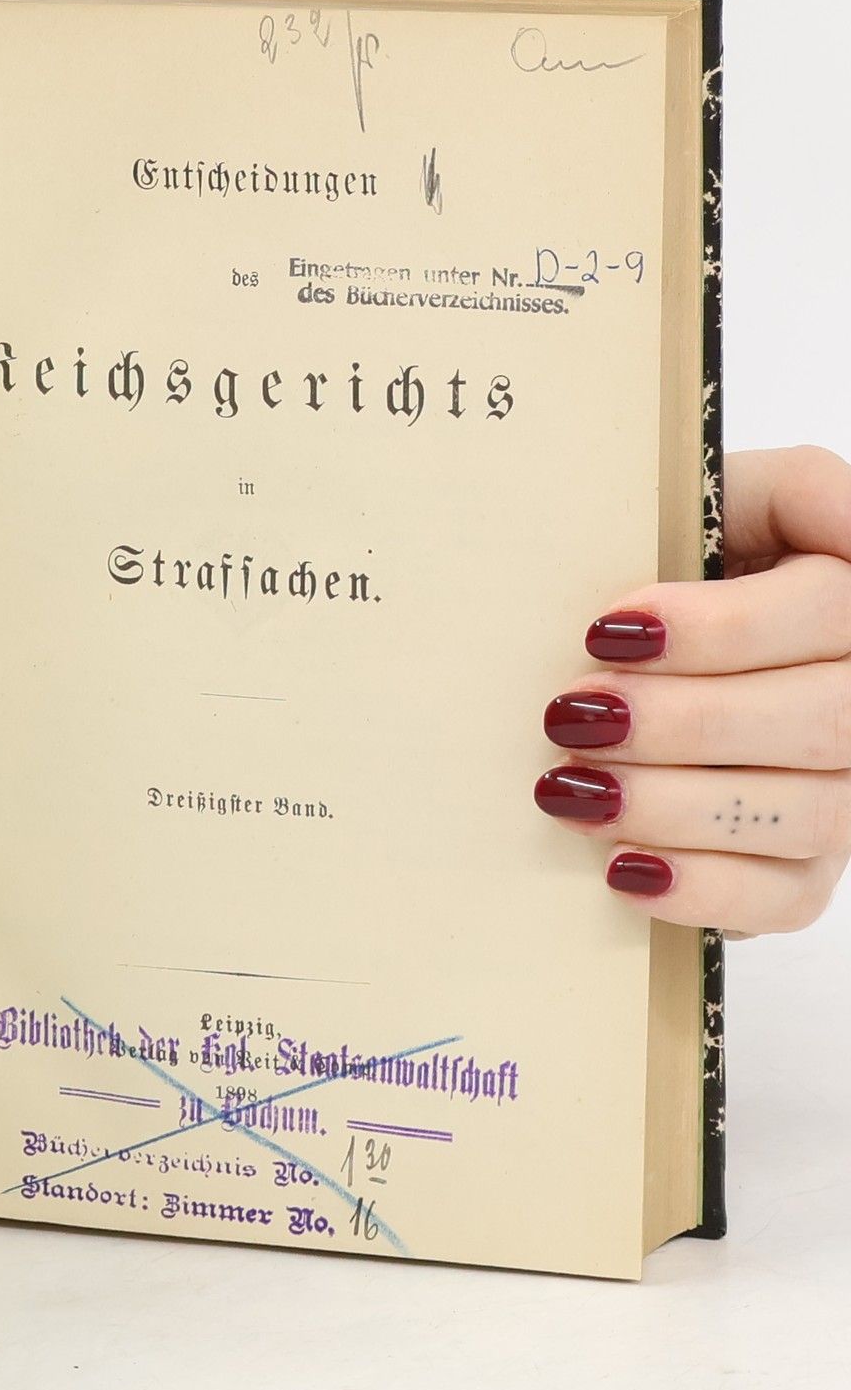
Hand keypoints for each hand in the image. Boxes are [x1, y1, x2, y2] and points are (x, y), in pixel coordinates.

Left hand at [535, 444, 850, 934]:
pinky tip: (620, 868)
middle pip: (823, 720)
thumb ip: (773, 490)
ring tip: (567, 787)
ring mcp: (850, 793)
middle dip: (684, 721)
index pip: (829, 612)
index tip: (608, 628)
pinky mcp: (806, 871)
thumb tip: (826, 517)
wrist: (642, 655)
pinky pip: (780, 899)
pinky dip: (699, 888)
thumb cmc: (678, 566)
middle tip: (571, 713)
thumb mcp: (718, 503)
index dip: (721, 627)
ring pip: (804, 813)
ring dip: (674, 804)